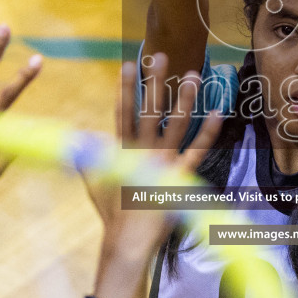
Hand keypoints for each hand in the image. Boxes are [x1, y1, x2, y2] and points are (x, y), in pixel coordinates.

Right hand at [85, 53, 223, 297]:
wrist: (127, 241)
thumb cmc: (112, 214)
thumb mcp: (95, 183)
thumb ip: (88, 159)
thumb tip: (78, 138)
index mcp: (120, 151)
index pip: (121, 112)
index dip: (125, 88)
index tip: (128, 64)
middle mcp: (141, 151)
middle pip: (148, 110)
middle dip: (154, 82)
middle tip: (160, 56)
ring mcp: (162, 162)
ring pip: (174, 124)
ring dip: (184, 98)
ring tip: (193, 75)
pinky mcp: (180, 176)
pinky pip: (197, 150)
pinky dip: (209, 130)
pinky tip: (219, 110)